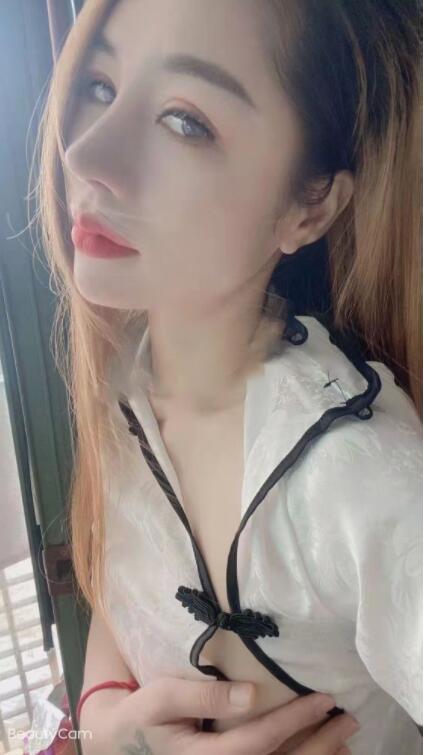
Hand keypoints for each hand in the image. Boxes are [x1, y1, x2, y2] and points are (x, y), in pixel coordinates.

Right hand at [84, 676, 358, 753]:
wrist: (118, 746)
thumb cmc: (141, 715)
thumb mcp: (163, 697)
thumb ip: (204, 696)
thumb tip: (252, 693)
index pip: (260, 741)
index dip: (295, 721)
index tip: (324, 700)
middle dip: (319, 746)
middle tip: (349, 721)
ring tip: (345, 741)